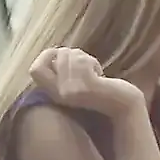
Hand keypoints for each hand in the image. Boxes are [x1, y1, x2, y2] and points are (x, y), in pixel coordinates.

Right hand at [28, 47, 144, 116]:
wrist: (124, 107)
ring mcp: (72, 91)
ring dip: (84, 57)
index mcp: (54, 94)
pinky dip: (92, 62)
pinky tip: (100, 74)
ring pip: (70, 55)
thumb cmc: (103, 92)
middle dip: (72, 53)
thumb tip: (57, 52)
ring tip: (93, 71)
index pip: (35, 70)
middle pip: (57, 56)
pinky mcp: (87, 87)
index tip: (61, 56)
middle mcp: (59, 94)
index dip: (45, 56)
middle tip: (85, 64)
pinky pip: (82, 61)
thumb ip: (63, 72)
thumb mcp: (76, 84)